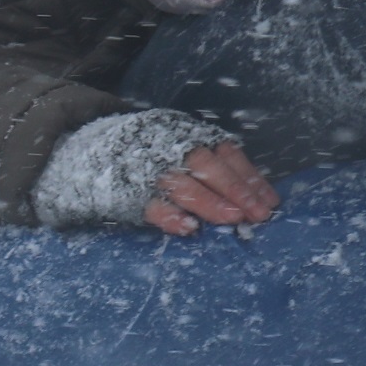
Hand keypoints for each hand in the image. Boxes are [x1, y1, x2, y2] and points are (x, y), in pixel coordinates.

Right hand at [143, 139, 281, 235]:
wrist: (96, 150)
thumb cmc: (152, 155)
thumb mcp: (183, 148)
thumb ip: (213, 166)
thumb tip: (255, 196)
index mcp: (190, 137)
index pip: (226, 155)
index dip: (249, 178)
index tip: (270, 201)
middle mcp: (172, 149)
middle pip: (209, 167)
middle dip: (236, 190)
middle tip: (258, 213)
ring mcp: (150, 170)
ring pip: (183, 185)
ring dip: (209, 202)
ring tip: (232, 218)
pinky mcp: (130, 191)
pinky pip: (152, 205)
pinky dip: (170, 216)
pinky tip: (189, 228)